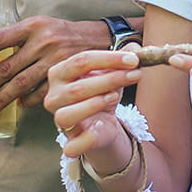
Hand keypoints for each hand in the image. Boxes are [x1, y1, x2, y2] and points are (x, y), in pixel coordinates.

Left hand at [0, 16, 107, 118]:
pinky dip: (26, 101)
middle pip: (5, 68)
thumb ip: (19, 39)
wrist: (100, 40)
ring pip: (19, 85)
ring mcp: (54, 61)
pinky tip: (17, 106)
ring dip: (1, 100)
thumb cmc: (63, 34)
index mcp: (33, 26)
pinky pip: (39, 93)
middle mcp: (42, 42)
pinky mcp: (65, 77)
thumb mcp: (41, 26)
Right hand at [45, 48, 143, 173]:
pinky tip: (103, 126)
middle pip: (78, 87)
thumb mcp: (114, 72)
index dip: (109, 59)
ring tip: (115, 96)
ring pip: (70, 113)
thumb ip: (125, 59)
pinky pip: (74, 143)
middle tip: (136, 73)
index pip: (81, 61)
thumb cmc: (103, 92)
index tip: (133, 60)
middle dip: (110, 79)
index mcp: (60, 73)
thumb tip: (137, 48)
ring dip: (97, 102)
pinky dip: (88, 138)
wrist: (102, 123)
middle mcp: (54, 96)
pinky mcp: (70, 141)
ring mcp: (59, 120)